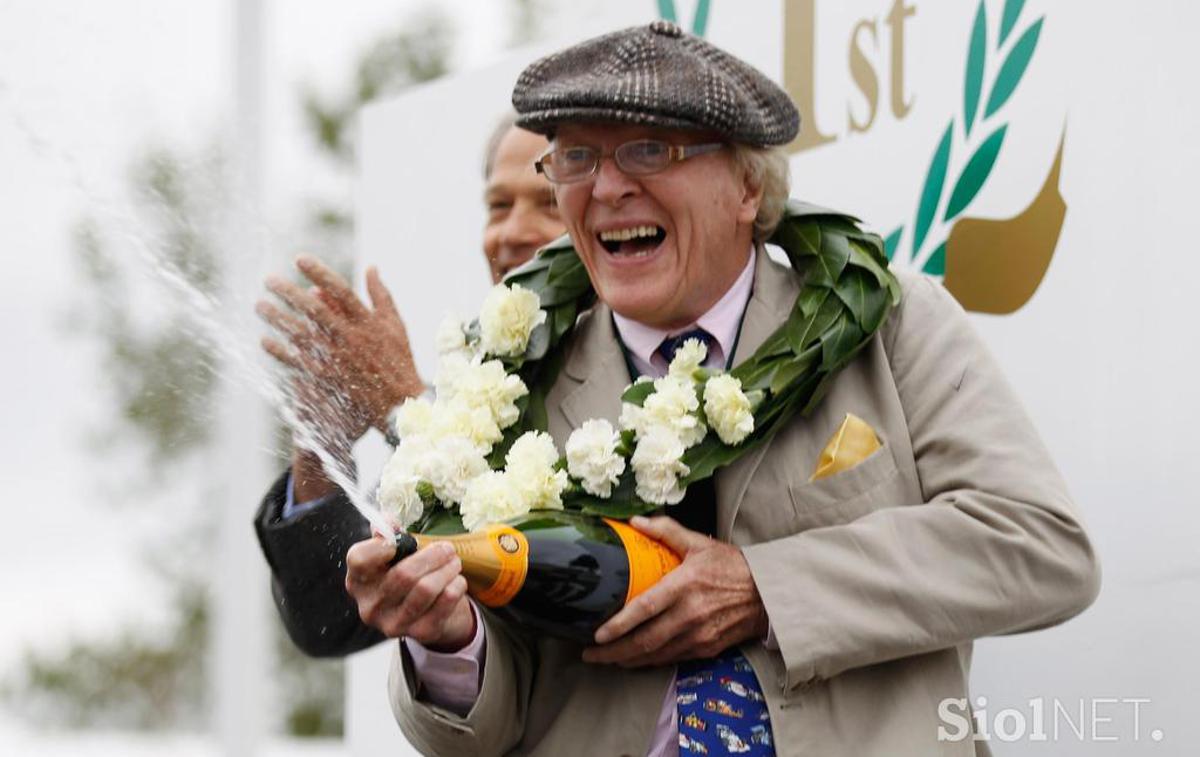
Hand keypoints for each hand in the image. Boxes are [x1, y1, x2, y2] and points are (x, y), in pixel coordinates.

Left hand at [256, 255, 424, 444]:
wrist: (400, 404)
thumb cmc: (398, 361)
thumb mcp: (395, 324)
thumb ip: (381, 295)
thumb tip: (371, 267)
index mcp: (367, 322)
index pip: (340, 290)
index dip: (318, 272)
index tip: (298, 258)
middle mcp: (350, 338)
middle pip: (313, 310)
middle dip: (289, 292)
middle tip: (268, 280)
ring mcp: (336, 359)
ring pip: (300, 334)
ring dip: (278, 318)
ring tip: (260, 305)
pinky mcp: (327, 378)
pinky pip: (297, 362)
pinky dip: (279, 351)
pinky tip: (265, 340)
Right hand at [345, 536, 475, 650]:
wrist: (427, 614)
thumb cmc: (406, 576)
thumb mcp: (393, 556)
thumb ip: (388, 535)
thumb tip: (387, 521)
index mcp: (358, 581)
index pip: (358, 560)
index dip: (378, 546)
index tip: (399, 541)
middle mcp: (371, 606)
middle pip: (403, 573)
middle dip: (432, 555)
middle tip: (447, 548)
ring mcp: (394, 623)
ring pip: (426, 588)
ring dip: (447, 569)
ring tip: (454, 561)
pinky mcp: (421, 632)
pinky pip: (445, 601)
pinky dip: (456, 585)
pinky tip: (456, 580)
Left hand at [582, 516, 767, 667]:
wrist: (769, 594)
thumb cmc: (733, 566)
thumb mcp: (699, 543)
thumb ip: (666, 530)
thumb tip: (635, 522)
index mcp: (685, 586)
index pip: (645, 609)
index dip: (619, 625)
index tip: (598, 634)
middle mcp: (690, 615)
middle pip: (645, 641)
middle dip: (613, 651)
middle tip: (590, 654)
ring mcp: (699, 635)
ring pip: (656, 655)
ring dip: (628, 660)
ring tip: (606, 659)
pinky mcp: (707, 648)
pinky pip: (672, 659)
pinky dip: (651, 662)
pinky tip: (636, 659)